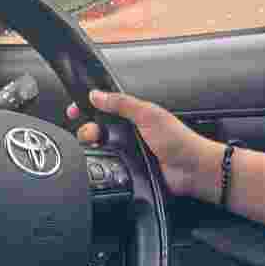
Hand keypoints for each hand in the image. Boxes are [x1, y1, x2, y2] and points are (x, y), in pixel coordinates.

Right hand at [68, 90, 217, 198]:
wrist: (192, 170)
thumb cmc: (179, 140)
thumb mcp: (149, 114)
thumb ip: (122, 103)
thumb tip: (97, 94)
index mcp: (135, 115)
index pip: (104, 107)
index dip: (86, 108)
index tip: (73, 111)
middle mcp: (129, 132)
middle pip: (96, 129)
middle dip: (87, 130)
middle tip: (90, 134)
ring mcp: (127, 152)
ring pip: (99, 148)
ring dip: (94, 148)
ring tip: (97, 148)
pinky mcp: (127, 171)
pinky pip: (108, 167)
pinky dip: (102, 165)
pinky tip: (103, 164)